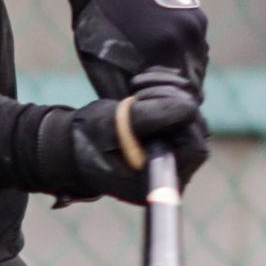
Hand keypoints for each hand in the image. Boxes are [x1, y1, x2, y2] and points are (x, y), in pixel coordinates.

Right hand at [38, 68, 210, 204]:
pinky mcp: (167, 133)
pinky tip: (141, 84)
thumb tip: (189, 106)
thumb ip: (150, 117)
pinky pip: (180, 106)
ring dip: (165, 90)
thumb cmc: (88, 140)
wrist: (71, 143)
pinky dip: (164, 88)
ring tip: (136, 86)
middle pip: (195, 128)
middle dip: (170, 99)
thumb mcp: (112, 126)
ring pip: (189, 113)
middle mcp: (170, 169)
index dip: (180, 120)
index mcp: (159, 180)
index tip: (147, 102)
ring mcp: (171, 152)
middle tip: (138, 90)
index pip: (195, 148)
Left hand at [69, 0, 209, 99]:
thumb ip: (126, 94)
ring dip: (181, 76)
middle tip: (154, 97)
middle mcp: (187, 35)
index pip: (183, 97)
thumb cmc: (96, 23)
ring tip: (155, 74)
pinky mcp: (197, 16)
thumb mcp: (102, 64)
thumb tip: (141, 121)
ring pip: (198, 67)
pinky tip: (161, 53)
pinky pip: (197, 49)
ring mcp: (195, 24)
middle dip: (176, 94)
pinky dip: (183, 56)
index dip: (169, 109)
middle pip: (194, 84)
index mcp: (164, 48)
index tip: (155, 111)